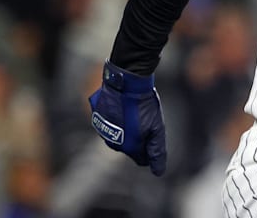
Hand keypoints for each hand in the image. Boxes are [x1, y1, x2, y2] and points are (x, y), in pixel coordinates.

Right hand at [88, 61, 166, 175]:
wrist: (125, 84)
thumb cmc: (144, 105)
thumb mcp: (157, 128)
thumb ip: (157, 151)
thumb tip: (158, 172)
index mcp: (131, 147)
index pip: (142, 159)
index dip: (150, 150)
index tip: (153, 135)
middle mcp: (115, 144)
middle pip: (131, 149)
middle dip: (139, 139)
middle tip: (145, 120)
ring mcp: (104, 132)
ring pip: (119, 138)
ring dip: (127, 130)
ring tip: (133, 113)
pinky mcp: (98, 121)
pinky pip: (109, 126)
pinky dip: (116, 121)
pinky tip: (122, 110)